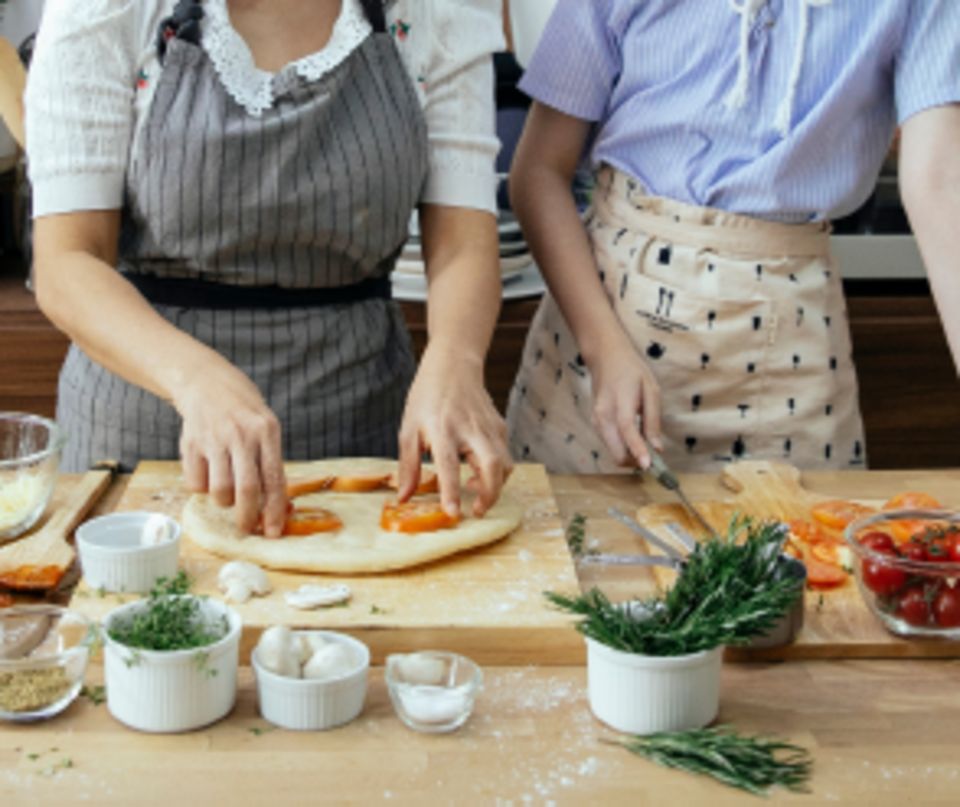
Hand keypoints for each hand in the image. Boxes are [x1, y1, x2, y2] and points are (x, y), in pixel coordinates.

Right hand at [173, 361, 287, 536]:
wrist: (205, 381)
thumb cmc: (243, 411)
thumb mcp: (265, 427)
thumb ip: (270, 463)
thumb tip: (280, 507)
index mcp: (266, 431)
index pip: (273, 479)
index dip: (274, 510)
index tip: (274, 532)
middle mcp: (241, 435)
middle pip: (246, 490)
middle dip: (248, 518)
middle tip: (247, 528)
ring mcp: (213, 439)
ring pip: (219, 492)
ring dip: (225, 501)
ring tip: (227, 490)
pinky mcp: (190, 444)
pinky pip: (196, 484)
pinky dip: (202, 488)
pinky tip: (207, 472)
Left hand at [397, 346, 512, 517]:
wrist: (453, 366)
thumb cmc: (426, 398)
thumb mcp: (408, 430)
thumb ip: (408, 467)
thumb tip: (403, 498)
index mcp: (442, 429)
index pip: (449, 465)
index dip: (451, 491)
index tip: (453, 513)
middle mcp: (470, 429)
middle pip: (492, 466)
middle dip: (490, 494)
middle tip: (476, 510)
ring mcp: (489, 427)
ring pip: (505, 464)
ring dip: (495, 485)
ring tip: (474, 488)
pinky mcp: (500, 427)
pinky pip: (505, 456)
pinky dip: (497, 471)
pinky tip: (477, 471)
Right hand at [585, 332, 662, 467]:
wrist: (605, 358)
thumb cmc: (631, 371)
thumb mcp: (651, 389)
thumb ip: (653, 419)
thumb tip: (657, 448)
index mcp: (620, 402)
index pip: (627, 430)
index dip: (638, 449)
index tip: (648, 466)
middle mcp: (603, 415)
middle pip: (617, 452)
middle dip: (635, 460)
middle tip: (654, 457)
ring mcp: (596, 421)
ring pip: (613, 452)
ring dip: (630, 455)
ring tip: (645, 445)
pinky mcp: (594, 424)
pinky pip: (610, 445)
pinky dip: (623, 448)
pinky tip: (633, 438)